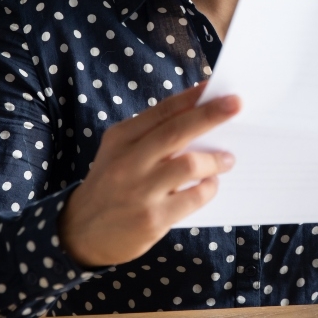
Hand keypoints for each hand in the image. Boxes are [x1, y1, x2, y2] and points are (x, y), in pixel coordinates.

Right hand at [59, 82, 239, 266]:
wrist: (81, 231)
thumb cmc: (112, 183)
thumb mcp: (120, 151)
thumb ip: (152, 135)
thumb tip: (200, 116)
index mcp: (121, 138)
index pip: (162, 111)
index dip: (191, 97)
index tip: (215, 86)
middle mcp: (128, 162)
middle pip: (176, 131)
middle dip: (210, 115)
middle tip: (236, 105)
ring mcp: (140, 191)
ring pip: (189, 165)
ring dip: (216, 159)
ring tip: (228, 159)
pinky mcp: (152, 219)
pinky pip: (193, 198)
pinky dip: (209, 188)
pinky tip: (211, 184)